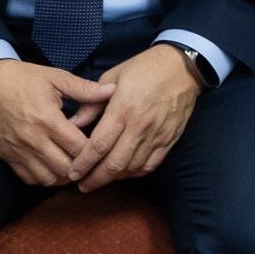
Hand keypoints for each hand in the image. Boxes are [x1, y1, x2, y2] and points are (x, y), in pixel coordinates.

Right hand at [0, 58, 115, 185]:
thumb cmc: (23, 78)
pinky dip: (44, 178)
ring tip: (73, 165)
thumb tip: (112, 90)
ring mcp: (18, 151)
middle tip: (90, 160)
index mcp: (47, 119)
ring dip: (64, 176)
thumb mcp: (55, 77)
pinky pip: (29, 179)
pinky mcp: (7, 156)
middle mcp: (33, 139)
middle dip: (81, 167)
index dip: (94, 150)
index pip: (79, 148)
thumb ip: (85, 88)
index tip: (100, 145)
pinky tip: (53, 167)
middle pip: (66, 168)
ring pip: (48, 179)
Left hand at [66, 45, 201, 190]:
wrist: (182, 67)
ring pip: (132, 167)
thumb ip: (91, 103)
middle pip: (115, 163)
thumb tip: (72, 123)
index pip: (99, 145)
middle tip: (83, 186)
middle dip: (96, 179)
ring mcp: (156, 135)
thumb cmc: (144, 68)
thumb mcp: (112, 76)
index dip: (84, 163)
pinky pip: (151, 164)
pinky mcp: (169, 139)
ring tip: (100, 180)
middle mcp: (139, 126)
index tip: (73, 173)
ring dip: (115, 178)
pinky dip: (135, 173)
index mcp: (123, 109)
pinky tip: (124, 173)